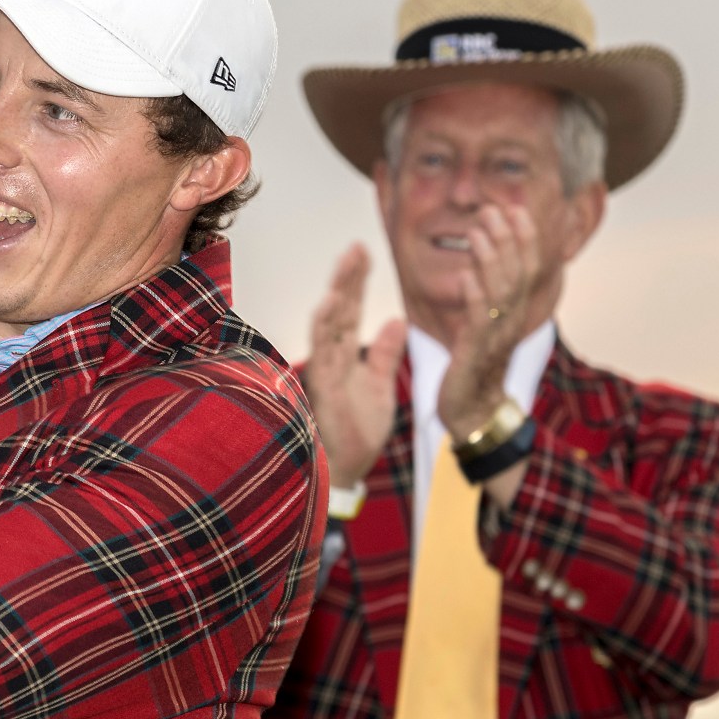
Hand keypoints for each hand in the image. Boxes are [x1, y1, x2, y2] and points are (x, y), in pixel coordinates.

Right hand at [305, 244, 405, 490]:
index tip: (365, 250)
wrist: (345, 472)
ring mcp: (324, 372)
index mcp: (346, 356)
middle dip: (347, 277)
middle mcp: (331, 359)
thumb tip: (397, 320)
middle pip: (339, 309)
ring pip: (328, 325)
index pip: (351, 310)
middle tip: (357, 245)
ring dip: (337, 294)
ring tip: (346, 265)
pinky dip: (324, 329)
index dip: (356, 281)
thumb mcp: (380, 387)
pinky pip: (322, 354)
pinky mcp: (321, 389)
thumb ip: (385, 354)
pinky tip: (329, 305)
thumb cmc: (356, 432)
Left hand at [436, 203, 541, 438]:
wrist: (473, 413)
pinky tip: (465, 275)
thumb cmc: (475, 367)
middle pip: (517, 273)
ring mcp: (495, 336)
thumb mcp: (484, 326)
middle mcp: (510, 321)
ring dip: (491, 259)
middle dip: (507, 239)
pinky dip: (474, 297)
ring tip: (480, 230)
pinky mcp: (476, 353)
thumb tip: (480, 265)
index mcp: (513, 312)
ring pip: (501, 292)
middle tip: (494, 208)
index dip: (524, 239)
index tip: (516, 208)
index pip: (526, 269)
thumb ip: (488, 296)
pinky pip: (479, 321)